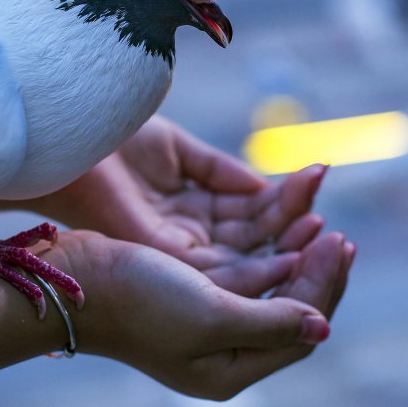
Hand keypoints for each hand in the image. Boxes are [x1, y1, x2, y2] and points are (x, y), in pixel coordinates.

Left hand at [36, 116, 328, 295]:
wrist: (76, 137)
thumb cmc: (117, 140)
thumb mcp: (183, 151)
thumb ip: (224, 172)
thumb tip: (266, 187)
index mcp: (195, 209)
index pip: (253, 213)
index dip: (289, 200)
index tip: (320, 174)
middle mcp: (191, 236)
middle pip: (257, 241)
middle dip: (296, 228)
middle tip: (331, 217)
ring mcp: (179, 251)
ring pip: (246, 261)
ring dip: (286, 248)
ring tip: (321, 228)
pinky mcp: (164, 259)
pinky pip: (221, 270)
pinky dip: (259, 263)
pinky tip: (289, 248)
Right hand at [45, 229, 354, 400]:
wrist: (76, 282)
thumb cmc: (139, 301)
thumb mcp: (211, 316)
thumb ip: (270, 321)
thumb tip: (323, 327)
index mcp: (231, 370)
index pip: (301, 331)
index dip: (325, 287)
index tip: (338, 241)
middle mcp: (223, 353)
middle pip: (290, 315)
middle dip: (318, 275)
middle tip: (339, 235)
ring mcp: (206, 326)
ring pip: (270, 294)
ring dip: (296, 261)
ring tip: (318, 228)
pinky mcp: (190, 299)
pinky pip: (246, 278)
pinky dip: (267, 256)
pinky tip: (277, 231)